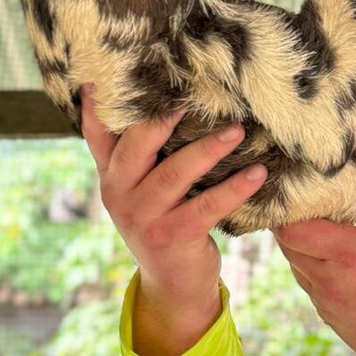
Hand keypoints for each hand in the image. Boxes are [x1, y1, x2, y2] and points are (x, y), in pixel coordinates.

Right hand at [80, 86, 267, 355]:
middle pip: (137, 144)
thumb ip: (143, 151)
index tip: (109, 70)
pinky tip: (258, 174)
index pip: (97, 132)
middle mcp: (118, 192)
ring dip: (210, 150)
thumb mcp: (145, 187)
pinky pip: (206, 207)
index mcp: (111, 174)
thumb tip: (160, 97)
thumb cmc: (168, 220)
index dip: (99, 103)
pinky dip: (234, 189)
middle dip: (165, 117)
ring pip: (174, 173)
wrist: (174, 284)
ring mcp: (141, 217)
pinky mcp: (170, 237)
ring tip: (239, 131)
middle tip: (195, 94)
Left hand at [274, 157, 355, 355]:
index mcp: (346, 253)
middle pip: (289, 249)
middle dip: (294, 228)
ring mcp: (329, 306)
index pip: (290, 229)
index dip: (286, 212)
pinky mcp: (336, 323)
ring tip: (326, 237)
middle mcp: (329, 281)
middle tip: (309, 211)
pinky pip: (316, 293)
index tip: (296, 197)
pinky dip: (320, 277)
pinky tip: (344, 269)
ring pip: (300, 272)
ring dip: (306, 253)